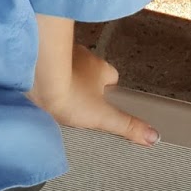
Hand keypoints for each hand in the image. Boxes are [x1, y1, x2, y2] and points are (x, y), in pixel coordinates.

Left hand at [29, 41, 159, 147]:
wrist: (37, 80)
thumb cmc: (70, 95)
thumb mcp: (102, 116)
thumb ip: (127, 126)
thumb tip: (153, 136)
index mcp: (101, 68)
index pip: (112, 76)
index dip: (108, 90)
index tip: (102, 103)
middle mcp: (83, 55)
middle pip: (90, 70)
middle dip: (86, 84)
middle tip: (79, 103)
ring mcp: (61, 54)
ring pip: (69, 66)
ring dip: (66, 77)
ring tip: (59, 98)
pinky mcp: (42, 56)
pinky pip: (50, 66)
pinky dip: (48, 76)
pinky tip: (43, 91)